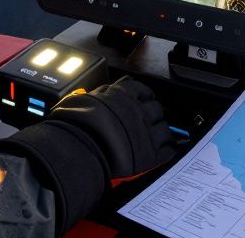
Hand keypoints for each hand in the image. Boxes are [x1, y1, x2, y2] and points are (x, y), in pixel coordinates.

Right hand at [46, 76, 175, 178]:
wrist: (80, 148)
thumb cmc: (76, 124)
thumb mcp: (84, 99)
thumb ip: (99, 94)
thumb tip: (106, 90)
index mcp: (124, 95)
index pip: (142, 90)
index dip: (143, 96)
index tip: (143, 100)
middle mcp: (139, 111)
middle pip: (156, 109)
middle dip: (153, 114)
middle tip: (148, 120)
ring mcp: (147, 132)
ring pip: (165, 128)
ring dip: (161, 131)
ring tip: (156, 137)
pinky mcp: (151, 154)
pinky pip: (168, 149)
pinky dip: (167, 149)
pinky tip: (164, 150)